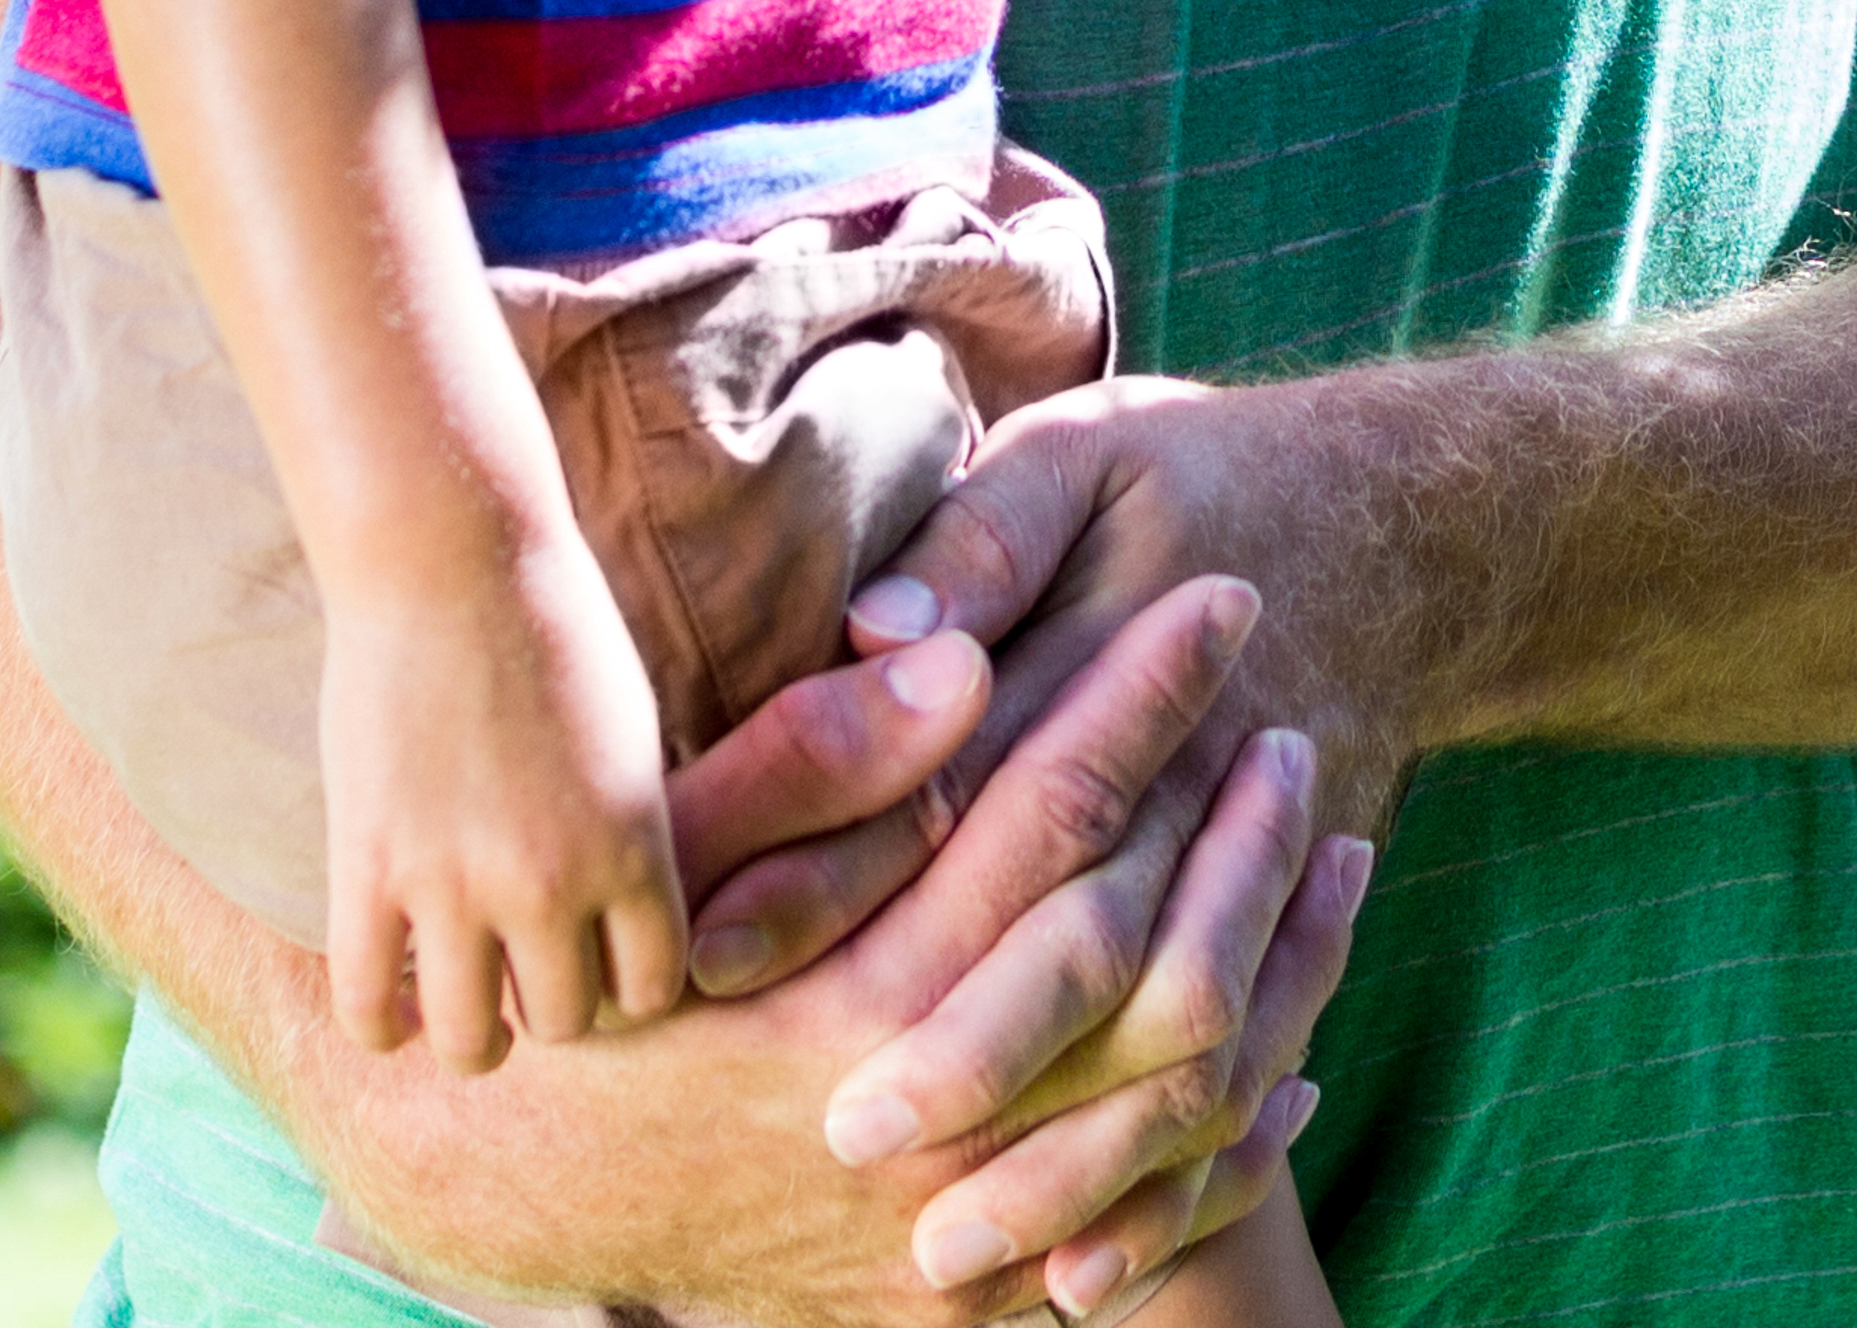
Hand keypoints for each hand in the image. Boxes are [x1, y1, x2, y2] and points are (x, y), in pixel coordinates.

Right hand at [287, 573, 1366, 1327]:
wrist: (529, 1183)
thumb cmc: (597, 979)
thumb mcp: (664, 859)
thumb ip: (808, 763)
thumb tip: (953, 658)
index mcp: (852, 1006)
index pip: (1049, 818)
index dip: (1143, 694)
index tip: (1220, 598)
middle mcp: (925, 1130)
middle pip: (1155, 961)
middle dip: (1238, 825)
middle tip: (1292, 715)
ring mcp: (960, 1227)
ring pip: (1187, 1092)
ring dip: (1276, 958)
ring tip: (1327, 839)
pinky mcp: (979, 1291)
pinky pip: (1160, 1213)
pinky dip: (1246, 1126)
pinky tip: (1301, 1042)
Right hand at [321, 532, 685, 1071]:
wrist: (452, 555)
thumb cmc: (550, 626)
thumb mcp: (629, 736)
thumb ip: (628, 838)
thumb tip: (621, 922)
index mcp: (634, 844)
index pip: (652, 992)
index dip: (623, 992)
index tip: (597, 969)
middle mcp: (553, 881)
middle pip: (566, 1024)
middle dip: (549, 1010)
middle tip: (522, 983)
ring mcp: (456, 883)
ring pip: (472, 1041)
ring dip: (470, 1038)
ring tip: (458, 1012)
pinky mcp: (371, 870)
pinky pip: (369, 1007)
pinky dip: (382, 1025)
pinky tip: (389, 1002)